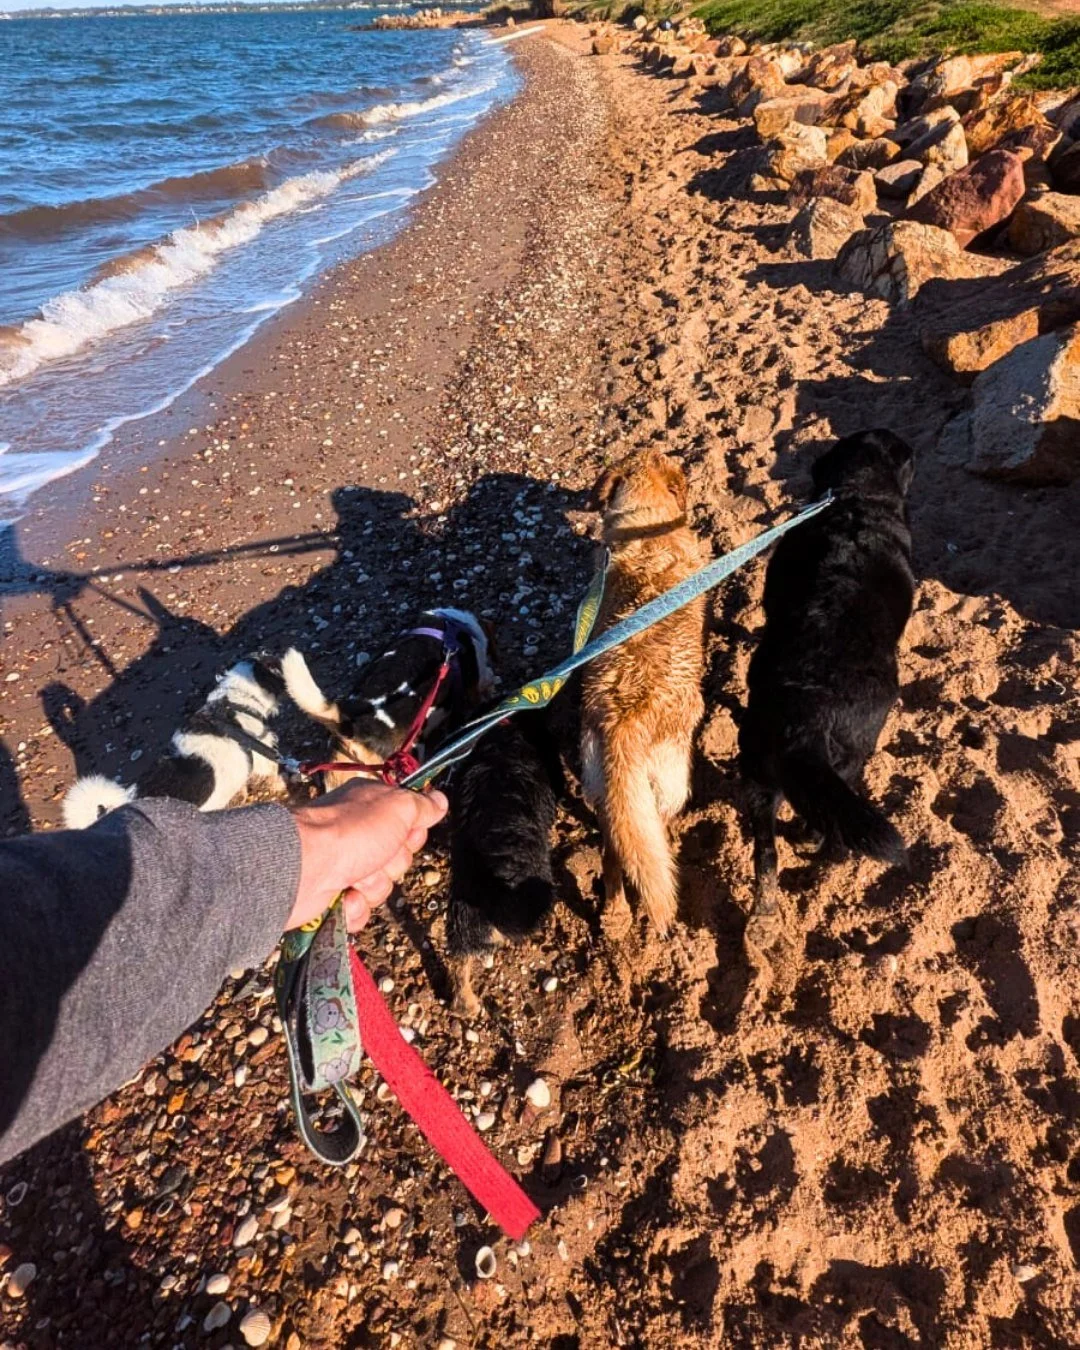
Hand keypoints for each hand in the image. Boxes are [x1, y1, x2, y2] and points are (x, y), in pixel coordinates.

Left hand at [287, 779, 447, 931]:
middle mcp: (357, 833)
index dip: (412, 833)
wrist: (304, 869)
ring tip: (354, 878)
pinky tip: (345, 897)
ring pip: (381, 885)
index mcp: (370, 806)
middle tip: (376, 856)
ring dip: (372, 885)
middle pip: (398, 857)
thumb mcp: (397, 808)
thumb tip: (441, 799)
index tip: (407, 834)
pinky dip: (355, 907)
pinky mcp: (334, 895)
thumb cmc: (352, 833)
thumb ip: (421, 805)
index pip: (408, 822)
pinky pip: (361, 909)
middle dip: (392, 862)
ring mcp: (344, 864)